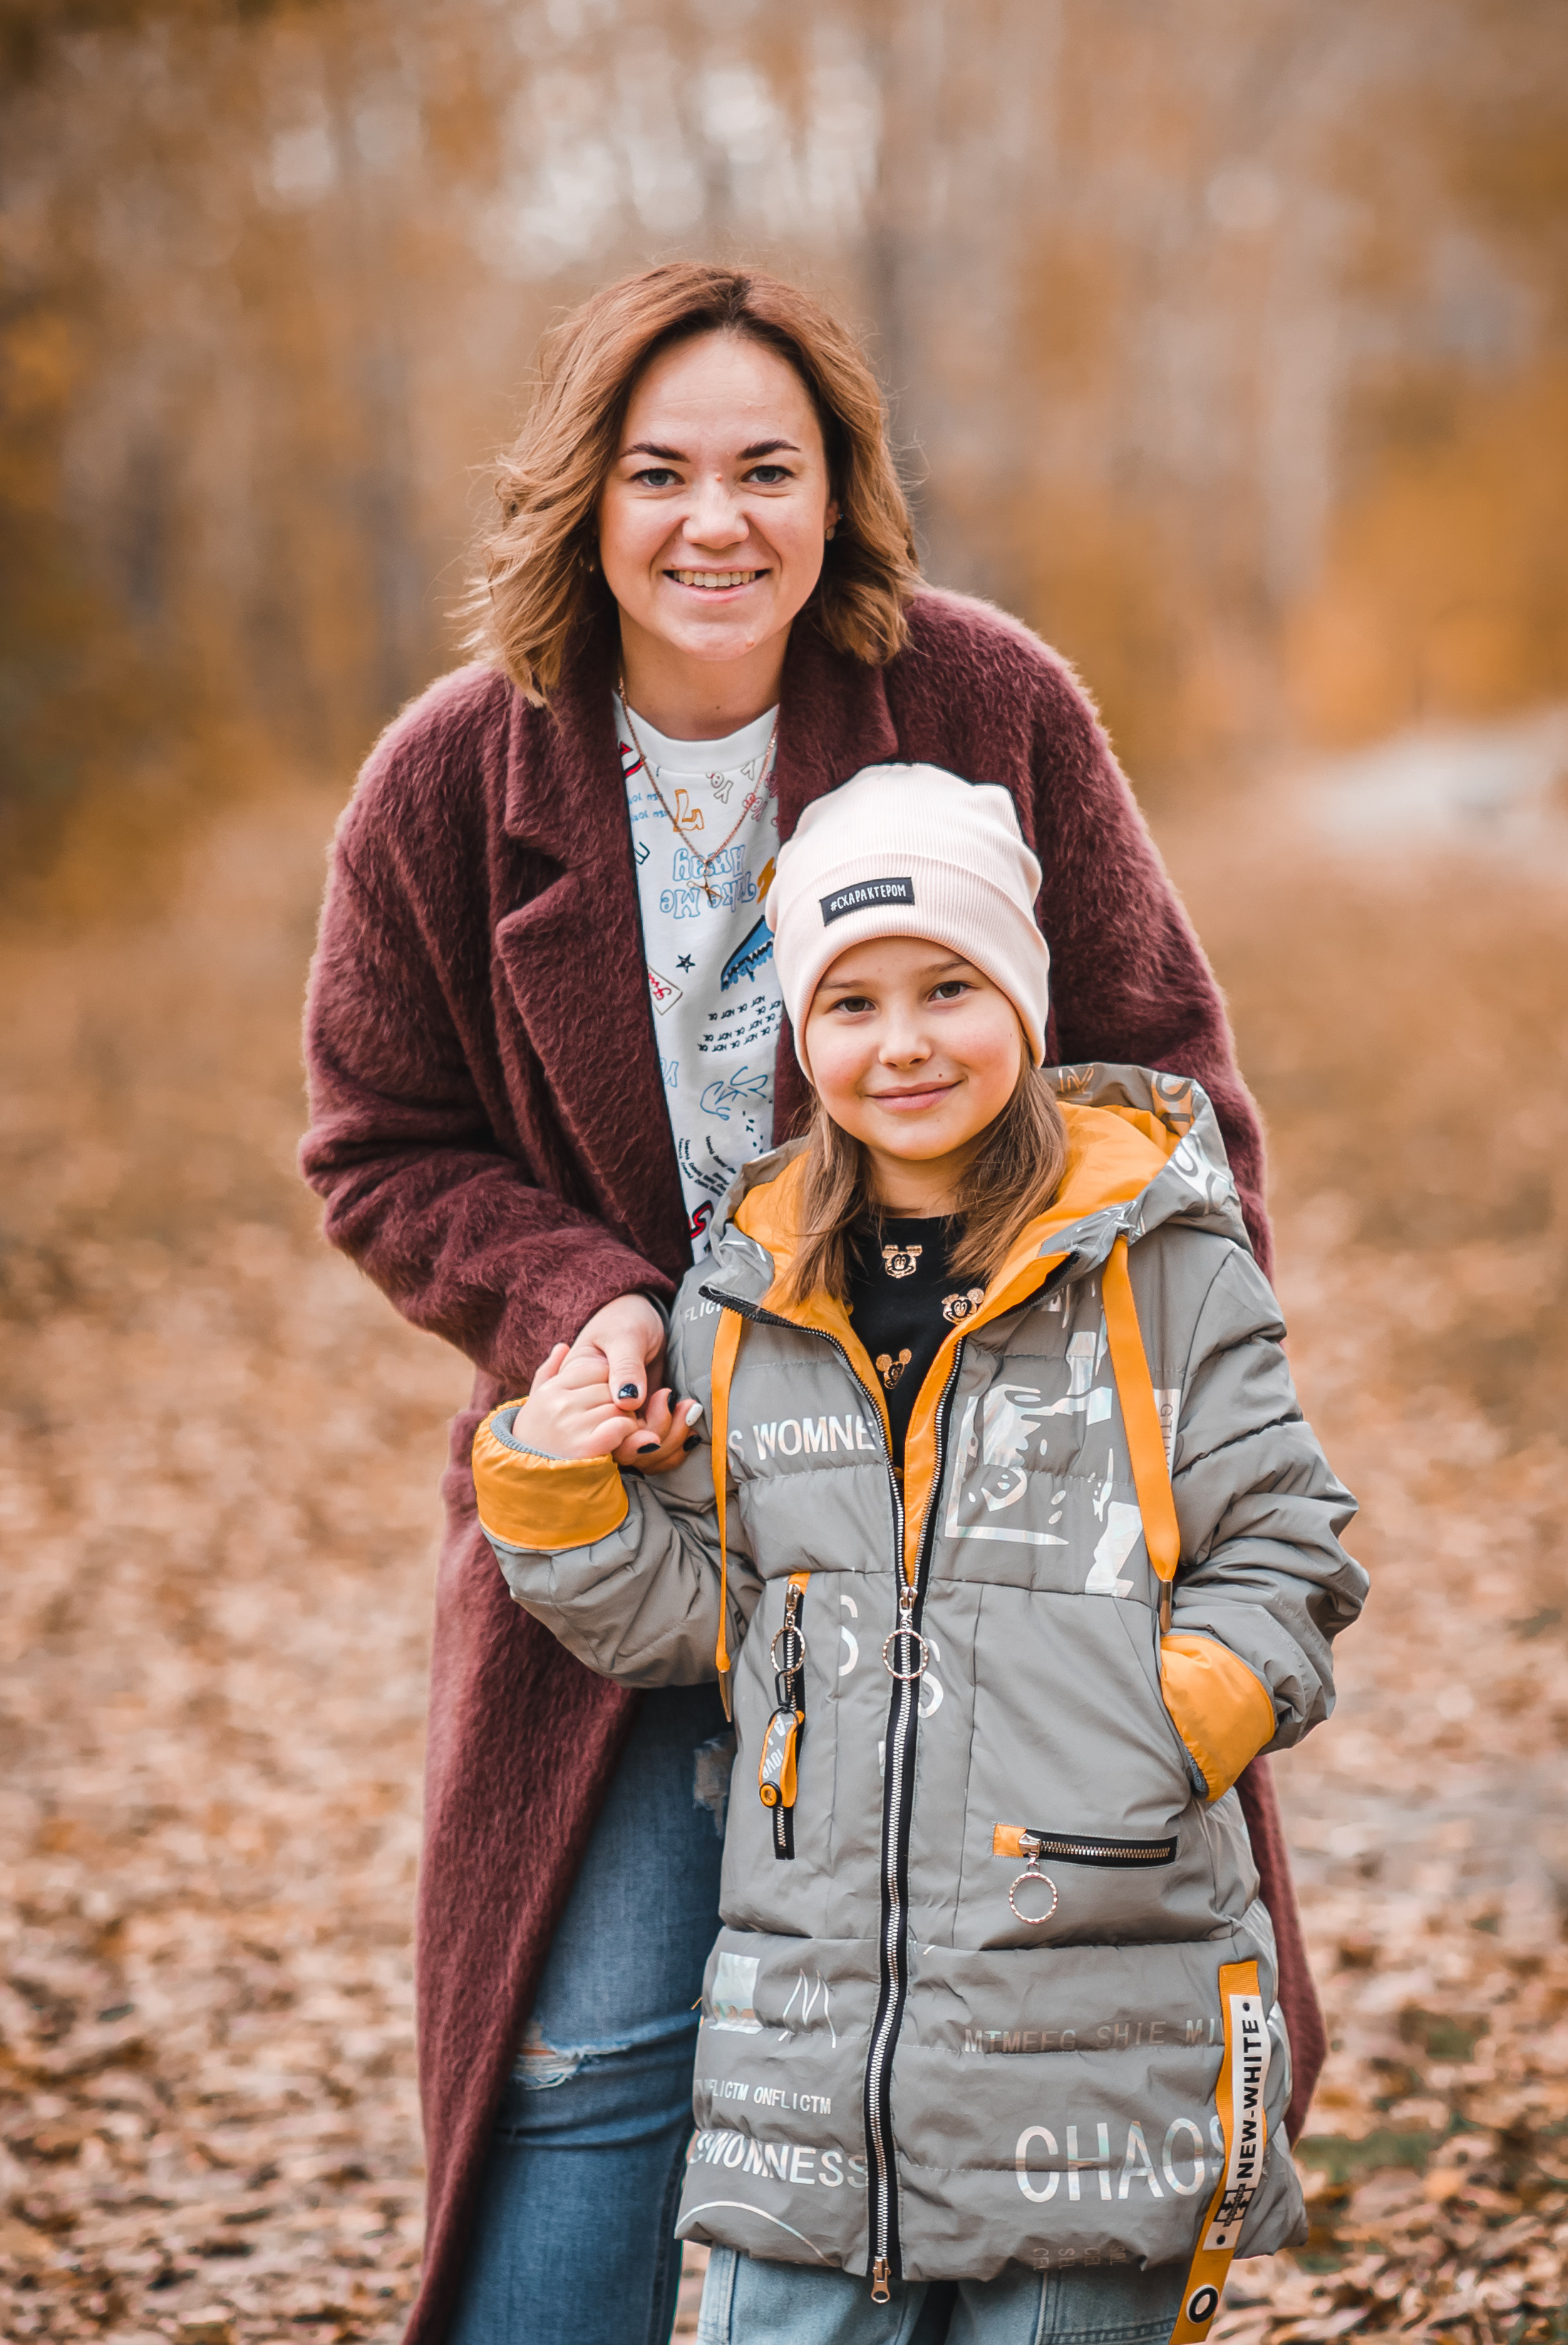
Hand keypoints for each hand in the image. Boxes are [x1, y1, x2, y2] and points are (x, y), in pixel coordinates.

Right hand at [514, 1344, 665, 1460]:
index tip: (605, 1401)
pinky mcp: (585, 1447)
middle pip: (611, 1388)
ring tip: (616, 1430)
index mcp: (550, 1388)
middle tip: (614, 1418)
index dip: (608, 1384)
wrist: (524, 1483)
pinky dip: (628, 1431)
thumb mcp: (538, 1401)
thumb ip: (549, 1372)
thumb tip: (562, 1347)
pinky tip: (620, 1438)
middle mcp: (558, 1404)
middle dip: (619, 1402)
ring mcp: (570, 1425)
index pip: (597, 1369)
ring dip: (626, 1419)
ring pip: (619, 1407)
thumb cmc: (536, 1440)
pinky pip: (621, 1425)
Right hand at [564, 1293, 700, 1474]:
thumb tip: (627, 1402)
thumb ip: (625, 1366)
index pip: (599, 1427)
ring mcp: (618, 1419)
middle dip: (656, 1432)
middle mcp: (595, 1412)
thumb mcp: (623, 1335)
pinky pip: (653, 1447)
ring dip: (670, 1437)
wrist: (641, 1314)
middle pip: (621, 1447)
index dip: (631, 1425)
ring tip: (686, 1406)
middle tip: (671, 1397)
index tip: (660, 1397)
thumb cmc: (624, 1317)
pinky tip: (687, 1412)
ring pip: (639, 1454)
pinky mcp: (640, 1420)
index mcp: (576, 1392)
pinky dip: (675, 1438)